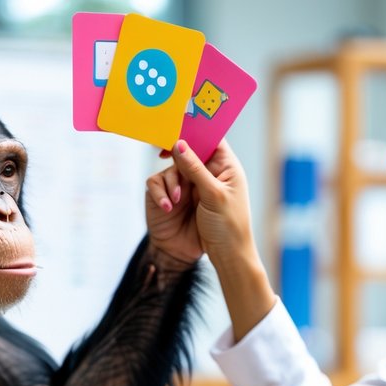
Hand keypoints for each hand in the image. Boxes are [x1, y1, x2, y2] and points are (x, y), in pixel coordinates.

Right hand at [161, 139, 254, 268]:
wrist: (220, 257)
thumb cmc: (227, 226)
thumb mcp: (214, 195)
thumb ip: (195, 168)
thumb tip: (179, 144)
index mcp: (224, 168)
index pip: (210, 140)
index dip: (196, 132)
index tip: (180, 129)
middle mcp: (205, 173)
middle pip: (185, 151)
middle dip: (175, 154)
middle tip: (163, 152)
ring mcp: (187, 186)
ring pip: (170, 168)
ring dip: (171, 183)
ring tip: (177, 202)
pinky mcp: (170, 199)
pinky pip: (158, 185)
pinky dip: (161, 194)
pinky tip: (169, 208)